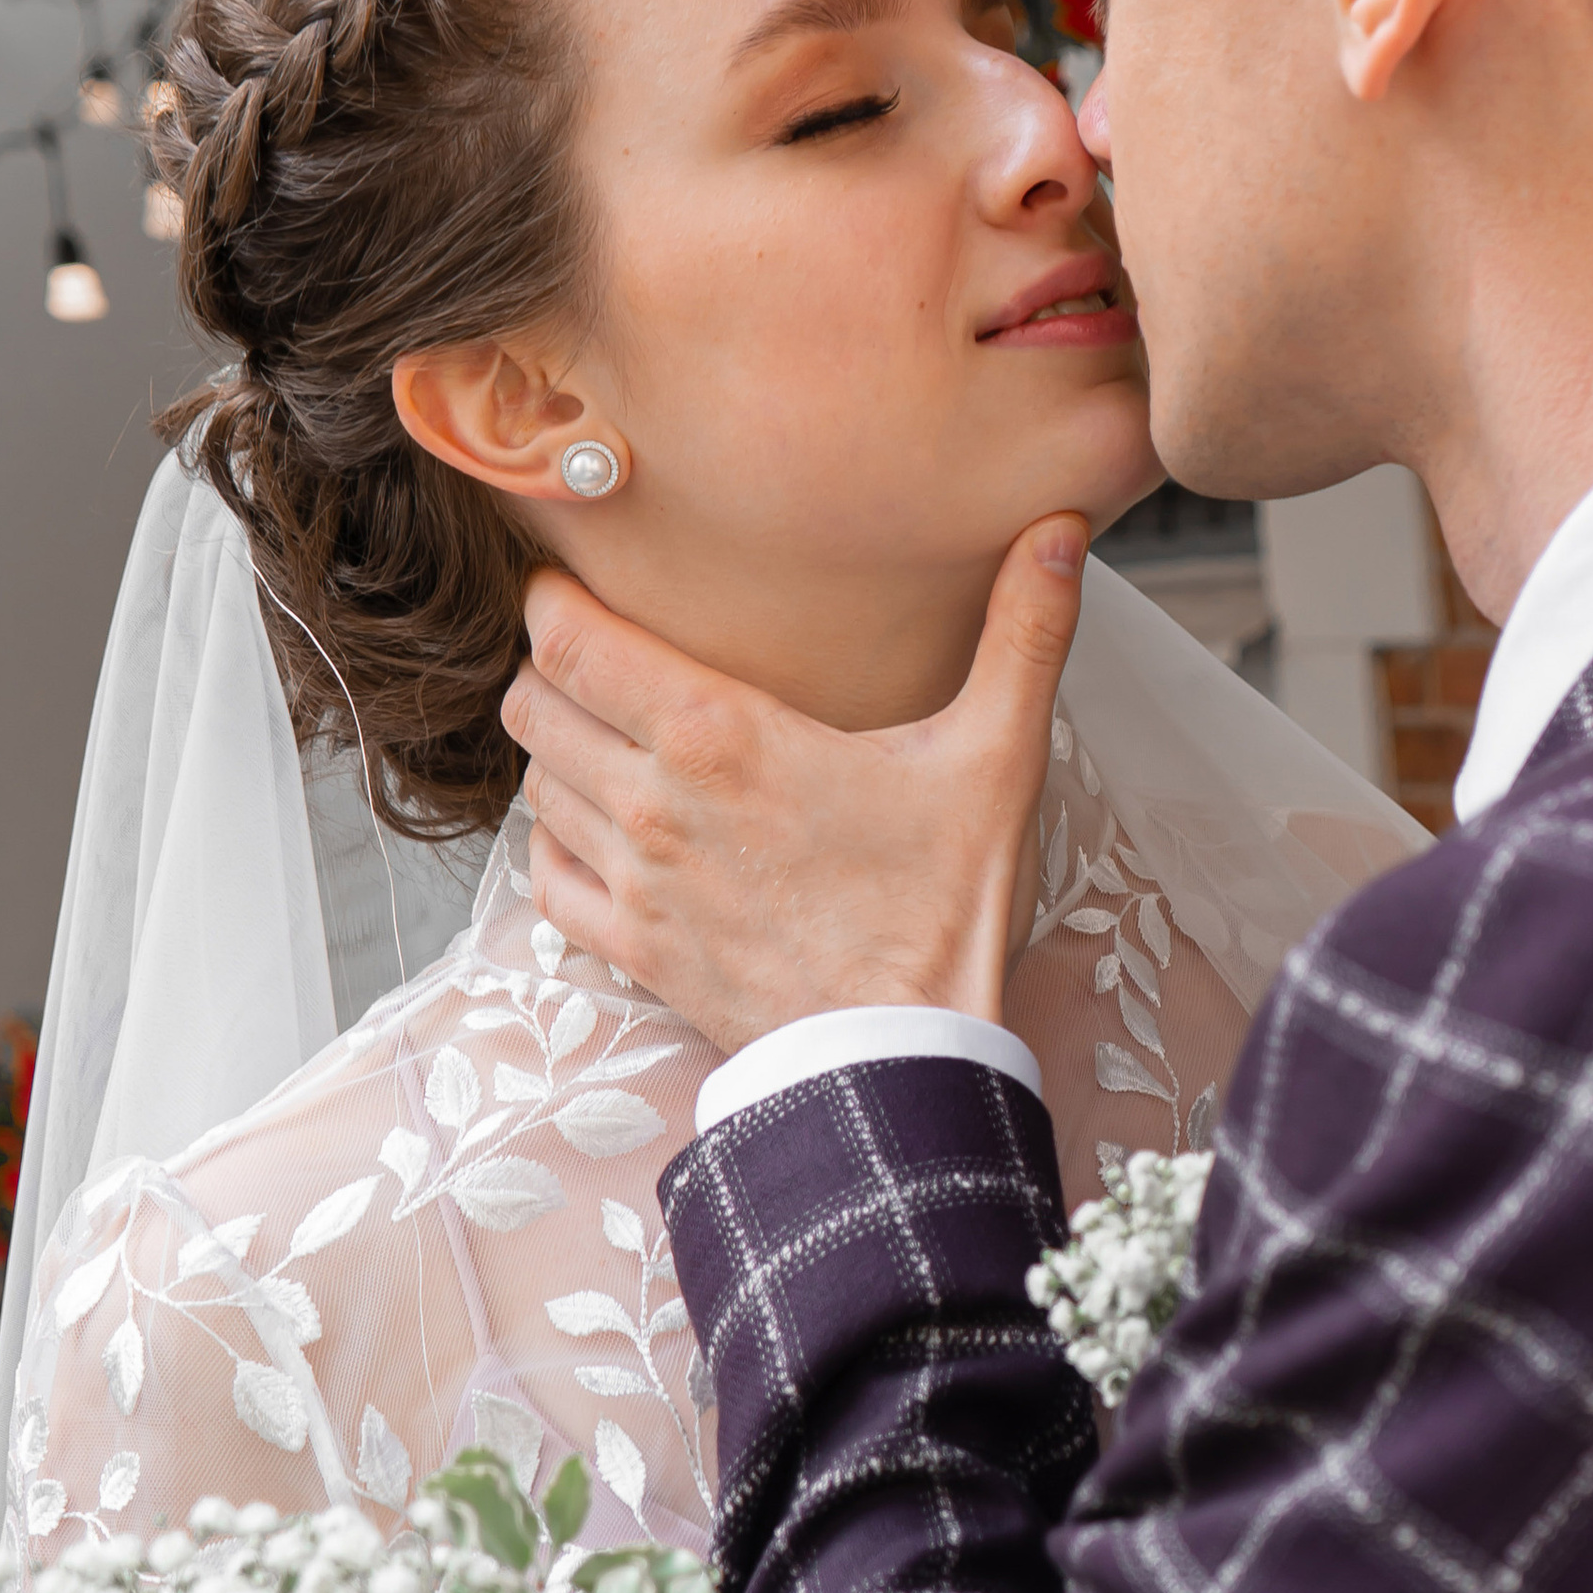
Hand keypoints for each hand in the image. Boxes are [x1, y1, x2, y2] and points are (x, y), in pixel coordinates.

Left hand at [502, 519, 1088, 1054]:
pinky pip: (545, 879)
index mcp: (719, 734)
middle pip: (531, 704)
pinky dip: (555, 846)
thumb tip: (1061, 534)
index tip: (573, 586)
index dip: (552, 602)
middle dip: (548, 670)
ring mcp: (633, 882)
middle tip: (591, 658)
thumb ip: (1023, 635)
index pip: (569, 639)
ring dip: (556, 757)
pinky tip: (597, 834)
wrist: (906, 1058)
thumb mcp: (996, 758)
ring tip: (603, 740)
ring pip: (534, 787)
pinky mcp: (633, 949)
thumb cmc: (945, 907)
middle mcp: (652, 802)